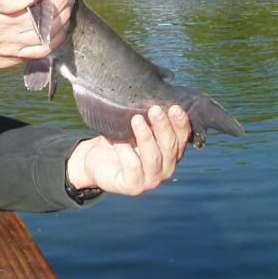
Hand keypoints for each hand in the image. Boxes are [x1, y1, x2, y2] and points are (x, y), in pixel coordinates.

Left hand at [67, 104, 191, 196]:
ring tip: (137, 119)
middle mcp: (167, 167)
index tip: (174, 107)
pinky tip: (117, 140)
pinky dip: (125, 151)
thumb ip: (147, 117)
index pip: (182, 137)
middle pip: (170, 146)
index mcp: (171, 152)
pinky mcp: (134, 186)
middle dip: (163, 127)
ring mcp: (151, 180)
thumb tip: (150, 92)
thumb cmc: (119, 141)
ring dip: (146, 137)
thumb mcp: (134, 128)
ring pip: (153, 157)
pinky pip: (132, 167)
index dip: (180, 123)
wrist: (95, 161)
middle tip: (154, 110)